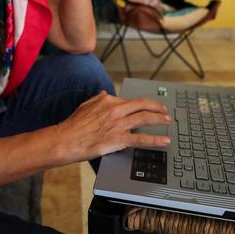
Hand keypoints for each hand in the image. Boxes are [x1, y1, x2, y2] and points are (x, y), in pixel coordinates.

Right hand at [53, 92, 171, 162]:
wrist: (66, 140)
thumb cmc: (74, 125)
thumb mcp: (85, 105)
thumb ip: (98, 99)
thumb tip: (105, 93)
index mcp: (108, 101)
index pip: (130, 101)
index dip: (140, 105)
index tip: (146, 108)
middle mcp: (116, 110)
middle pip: (142, 105)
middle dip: (157, 107)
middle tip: (165, 111)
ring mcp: (118, 124)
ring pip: (145, 118)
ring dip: (159, 119)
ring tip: (168, 121)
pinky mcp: (119, 139)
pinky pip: (142, 139)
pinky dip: (156, 140)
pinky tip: (165, 141)